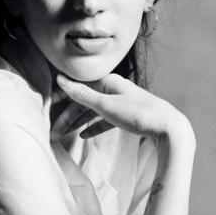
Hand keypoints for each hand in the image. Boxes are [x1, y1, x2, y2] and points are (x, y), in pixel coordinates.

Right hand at [55, 73, 193, 145]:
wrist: (169, 129)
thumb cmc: (138, 114)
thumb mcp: (106, 105)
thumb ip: (82, 94)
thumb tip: (60, 79)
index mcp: (108, 82)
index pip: (77, 86)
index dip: (60, 97)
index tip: (46, 107)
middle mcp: (113, 89)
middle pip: (83, 101)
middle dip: (67, 116)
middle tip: (53, 132)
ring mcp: (120, 103)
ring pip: (92, 112)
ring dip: (77, 123)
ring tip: (63, 136)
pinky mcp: (126, 116)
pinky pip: (104, 120)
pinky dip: (93, 127)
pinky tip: (84, 136)